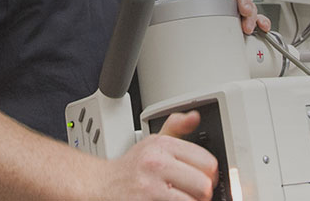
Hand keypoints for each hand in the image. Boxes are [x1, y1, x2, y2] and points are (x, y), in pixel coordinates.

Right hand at [97, 111, 216, 200]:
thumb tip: (194, 117)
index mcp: (162, 145)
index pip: (207, 162)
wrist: (99, 184)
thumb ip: (176, 128)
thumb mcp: (152, 142)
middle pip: (204, 185)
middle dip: (202, 193)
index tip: (203, 179)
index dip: (210, 175)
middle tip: (192, 193)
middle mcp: (156, 163)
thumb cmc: (130, 168)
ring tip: (181, 198)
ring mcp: (150, 186)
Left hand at [177, 0, 269, 34]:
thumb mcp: (177, 7)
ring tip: (250, 27)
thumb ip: (174, 3)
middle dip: (245, 5)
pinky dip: (260, 25)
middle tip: (245, 14)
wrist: (183, 23)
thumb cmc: (184, 12)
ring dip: (253, 17)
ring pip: (249, 10)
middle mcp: (223, 2)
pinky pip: (253, 22)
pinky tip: (264, 28)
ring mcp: (232, 13)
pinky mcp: (238, 24)